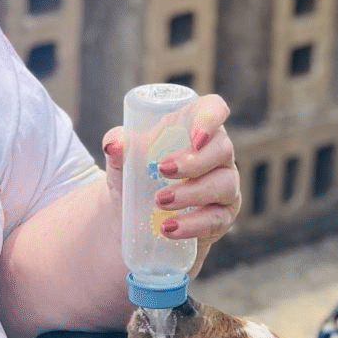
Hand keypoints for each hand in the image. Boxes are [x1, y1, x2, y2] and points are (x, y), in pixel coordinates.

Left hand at [102, 93, 240, 276]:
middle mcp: (216, 154)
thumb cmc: (133, 176)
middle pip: (222, 148)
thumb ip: (118, 147)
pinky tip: (169, 228)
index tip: (194, 136)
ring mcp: (224, 185)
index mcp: (194, 128)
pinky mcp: (221, 216)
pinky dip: (193, 224)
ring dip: (191, 193)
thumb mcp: (122, 160)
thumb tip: (113, 145)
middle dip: (194, 161)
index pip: (214, 109)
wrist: (128, 216)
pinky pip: (217, 220)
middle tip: (162, 170)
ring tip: (159, 201)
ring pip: (224, 184)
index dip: (210, 117)